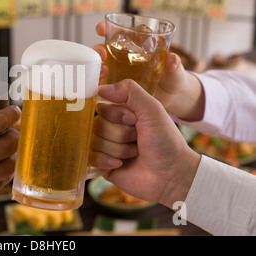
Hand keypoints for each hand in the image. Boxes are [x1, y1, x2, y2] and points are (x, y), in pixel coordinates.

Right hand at [89, 79, 200, 207]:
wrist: (172, 174)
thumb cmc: (166, 141)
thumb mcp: (152, 109)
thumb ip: (129, 91)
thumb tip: (99, 88)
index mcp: (122, 113)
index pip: (102, 107)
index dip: (117, 115)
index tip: (135, 120)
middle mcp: (112, 128)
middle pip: (97, 125)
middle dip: (119, 134)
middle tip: (137, 139)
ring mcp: (106, 147)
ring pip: (94, 142)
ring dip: (118, 149)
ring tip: (134, 153)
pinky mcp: (101, 165)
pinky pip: (90, 158)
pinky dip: (106, 160)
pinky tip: (120, 164)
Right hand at [94, 21, 204, 120]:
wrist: (172, 98)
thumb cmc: (173, 79)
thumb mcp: (175, 71)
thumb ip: (174, 66)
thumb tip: (173, 58)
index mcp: (137, 45)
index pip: (119, 33)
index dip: (107, 28)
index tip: (100, 29)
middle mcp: (124, 57)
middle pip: (105, 49)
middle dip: (99, 49)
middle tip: (102, 54)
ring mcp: (119, 72)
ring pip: (101, 66)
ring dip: (97, 67)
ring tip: (103, 72)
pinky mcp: (116, 88)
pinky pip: (103, 84)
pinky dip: (98, 84)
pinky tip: (98, 87)